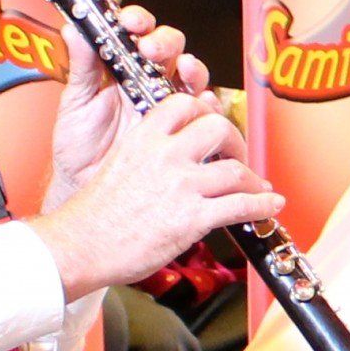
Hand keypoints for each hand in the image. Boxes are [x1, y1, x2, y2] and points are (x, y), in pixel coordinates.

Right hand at [33, 89, 279, 300]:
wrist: (78, 246)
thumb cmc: (94, 214)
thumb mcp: (118, 164)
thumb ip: (149, 153)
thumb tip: (179, 154)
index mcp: (143, 138)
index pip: (184, 104)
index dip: (206, 111)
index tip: (213, 126)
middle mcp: (164, 155)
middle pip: (218, 127)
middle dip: (235, 141)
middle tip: (237, 156)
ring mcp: (181, 185)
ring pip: (236, 169)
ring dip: (254, 179)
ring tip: (258, 187)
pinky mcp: (192, 217)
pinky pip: (241, 205)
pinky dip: (263, 205)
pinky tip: (271, 206)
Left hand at [47, 3, 214, 194]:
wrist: (87, 185)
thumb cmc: (80, 145)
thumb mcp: (77, 101)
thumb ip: (80, 65)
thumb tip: (74, 28)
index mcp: (123, 66)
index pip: (137, 32)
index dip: (138, 21)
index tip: (129, 21)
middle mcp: (150, 80)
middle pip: (171, 47)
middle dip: (165, 42)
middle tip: (150, 49)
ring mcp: (170, 103)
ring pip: (193, 74)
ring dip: (193, 67)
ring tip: (184, 69)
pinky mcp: (186, 128)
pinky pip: (207, 111)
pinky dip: (209, 104)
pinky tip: (202, 104)